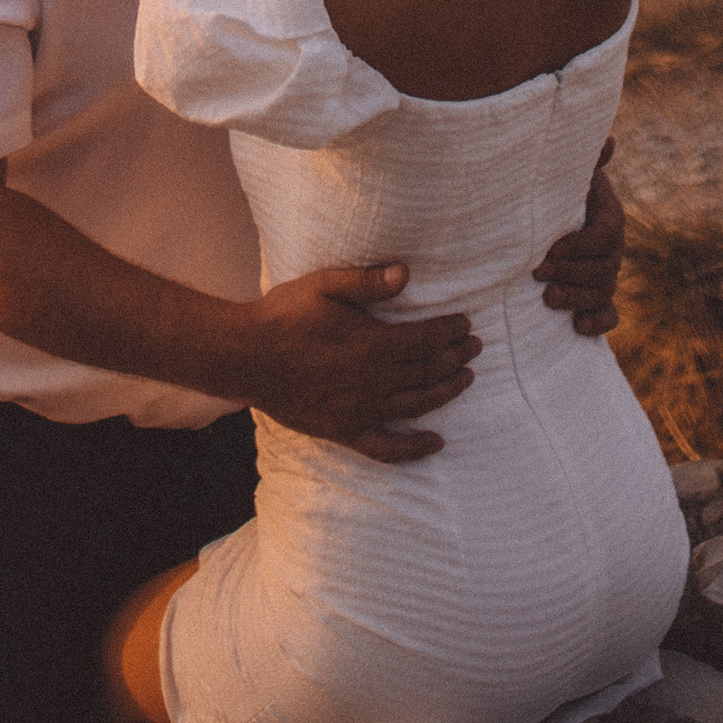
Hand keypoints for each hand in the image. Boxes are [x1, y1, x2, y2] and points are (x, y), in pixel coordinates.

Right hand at [238, 264, 475, 461]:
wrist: (248, 357)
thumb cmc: (284, 315)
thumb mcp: (324, 286)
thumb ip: (367, 281)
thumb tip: (406, 274)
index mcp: (370, 345)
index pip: (425, 341)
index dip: (450, 332)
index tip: (466, 324)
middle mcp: (372, 382)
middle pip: (426, 372)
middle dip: (455, 358)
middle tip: (474, 347)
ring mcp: (361, 410)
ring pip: (416, 405)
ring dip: (446, 392)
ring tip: (466, 379)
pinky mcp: (346, 431)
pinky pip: (388, 448)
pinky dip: (415, 448)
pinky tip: (436, 443)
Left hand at [536, 142, 623, 335]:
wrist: (555, 212)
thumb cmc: (560, 188)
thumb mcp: (572, 172)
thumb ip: (589, 158)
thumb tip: (610, 140)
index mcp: (610, 218)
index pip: (604, 237)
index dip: (580, 245)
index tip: (552, 247)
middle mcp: (613, 250)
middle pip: (603, 270)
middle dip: (571, 274)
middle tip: (538, 273)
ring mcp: (607, 275)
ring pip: (603, 293)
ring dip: (577, 299)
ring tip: (548, 299)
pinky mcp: (598, 296)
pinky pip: (609, 315)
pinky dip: (597, 323)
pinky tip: (577, 327)